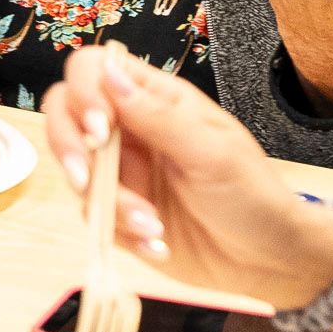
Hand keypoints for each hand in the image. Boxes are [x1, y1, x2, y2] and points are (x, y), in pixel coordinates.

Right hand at [41, 45, 332, 309]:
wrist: (268, 260)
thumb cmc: (252, 195)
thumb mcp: (213, 153)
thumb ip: (159, 116)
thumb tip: (110, 73)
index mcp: (155, 100)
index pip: (94, 72)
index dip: (84, 92)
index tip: (98, 129)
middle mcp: (129, 130)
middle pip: (63, 115)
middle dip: (69, 148)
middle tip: (88, 181)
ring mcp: (121, 173)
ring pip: (77, 172)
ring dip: (108, 202)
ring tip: (152, 226)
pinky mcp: (117, 214)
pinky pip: (93, 215)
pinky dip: (117, 230)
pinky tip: (157, 243)